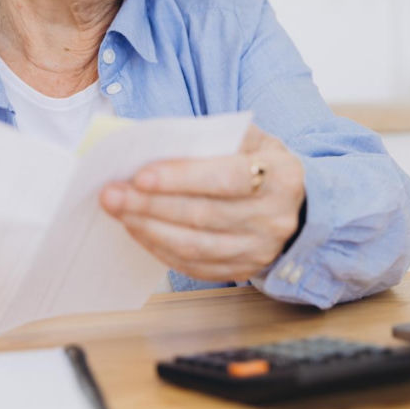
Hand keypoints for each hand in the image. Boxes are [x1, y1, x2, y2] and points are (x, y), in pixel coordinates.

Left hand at [100, 124, 304, 281]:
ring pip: (195, 245)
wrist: (297, 203)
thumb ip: (212, 138)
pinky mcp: (243, 269)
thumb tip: (154, 144)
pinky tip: (138, 230)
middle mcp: (274, 218)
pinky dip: (160, 248)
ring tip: (118, 211)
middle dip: (150, 204)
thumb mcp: (251, 140)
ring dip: (149, 228)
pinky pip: (194, 265)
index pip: (227, 177)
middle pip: (204, 215)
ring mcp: (259, 249)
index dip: (182, 178)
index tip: (140, 175)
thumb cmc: (261, 163)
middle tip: (112, 193)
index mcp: (281, 176)